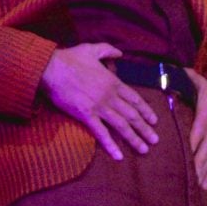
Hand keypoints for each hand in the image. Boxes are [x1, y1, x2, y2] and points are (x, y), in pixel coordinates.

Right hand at [40, 43, 158, 160]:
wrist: (52, 68)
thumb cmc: (70, 58)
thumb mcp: (92, 49)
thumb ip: (108, 50)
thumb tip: (120, 52)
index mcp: (113, 82)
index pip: (135, 99)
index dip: (146, 111)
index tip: (154, 121)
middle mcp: (110, 96)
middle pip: (132, 115)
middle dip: (145, 129)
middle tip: (155, 140)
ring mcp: (99, 106)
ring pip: (121, 125)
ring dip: (134, 139)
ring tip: (144, 150)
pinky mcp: (86, 115)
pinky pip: (101, 133)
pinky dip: (111, 145)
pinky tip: (118, 156)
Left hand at [185, 72, 206, 187]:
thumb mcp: (200, 82)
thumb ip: (185, 77)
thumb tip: (167, 70)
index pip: (197, 134)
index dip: (190, 148)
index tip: (181, 160)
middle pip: (204, 151)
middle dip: (196, 167)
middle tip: (187, 182)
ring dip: (203, 174)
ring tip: (195, 189)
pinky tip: (202, 186)